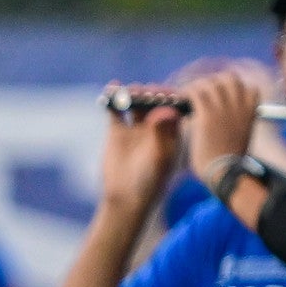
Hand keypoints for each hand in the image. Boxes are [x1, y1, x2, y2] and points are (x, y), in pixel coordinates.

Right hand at [95, 85, 187, 211]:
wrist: (126, 198)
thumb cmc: (149, 181)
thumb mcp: (159, 157)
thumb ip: (162, 133)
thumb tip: (164, 111)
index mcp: (173, 132)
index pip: (174, 107)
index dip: (169, 97)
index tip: (164, 94)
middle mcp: (156, 127)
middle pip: (154, 102)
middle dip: (150, 94)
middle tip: (146, 92)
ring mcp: (136, 127)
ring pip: (135, 103)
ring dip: (132, 94)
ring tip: (129, 91)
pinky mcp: (117, 131)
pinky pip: (116, 111)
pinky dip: (113, 99)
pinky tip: (111, 88)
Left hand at [176, 62, 267, 174]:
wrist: (226, 173)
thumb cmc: (231, 160)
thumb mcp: (242, 134)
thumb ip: (237, 118)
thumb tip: (228, 113)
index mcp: (252, 108)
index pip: (245, 86)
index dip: (228, 88)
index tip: (216, 96)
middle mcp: (241, 103)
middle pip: (228, 78)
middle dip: (212, 83)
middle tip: (199, 95)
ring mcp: (225, 107)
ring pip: (209, 83)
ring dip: (196, 89)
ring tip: (188, 99)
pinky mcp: (208, 114)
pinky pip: (194, 93)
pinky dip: (186, 95)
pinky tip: (181, 104)